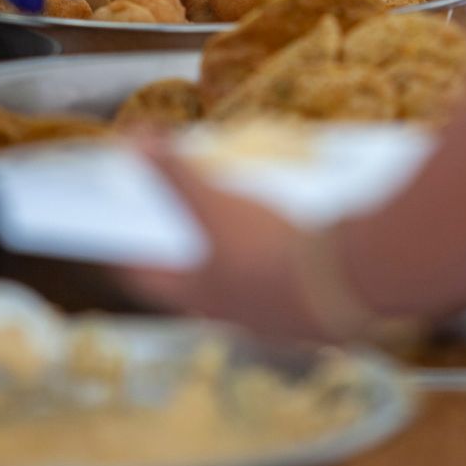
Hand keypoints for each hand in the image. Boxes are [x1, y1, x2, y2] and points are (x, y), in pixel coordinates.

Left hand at [127, 146, 332, 341]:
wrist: (344, 280)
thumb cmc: (265, 245)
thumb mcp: (214, 203)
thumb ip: (173, 174)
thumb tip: (134, 141)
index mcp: (199, 296)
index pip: (149, 280)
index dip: (131, 258)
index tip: (121, 243)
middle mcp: (232, 318)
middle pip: (200, 287)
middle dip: (191, 257)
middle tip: (183, 230)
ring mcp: (276, 323)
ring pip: (248, 293)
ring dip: (241, 268)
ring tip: (240, 237)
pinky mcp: (316, 320)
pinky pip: (291, 295)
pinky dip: (284, 274)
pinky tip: (296, 251)